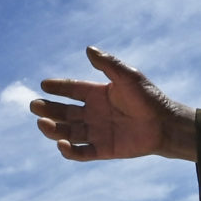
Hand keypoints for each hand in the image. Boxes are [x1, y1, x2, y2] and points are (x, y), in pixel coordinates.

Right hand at [32, 47, 195, 161]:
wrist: (166, 124)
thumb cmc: (149, 98)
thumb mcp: (129, 77)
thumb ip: (108, 64)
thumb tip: (88, 49)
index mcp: (97, 94)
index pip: (71, 90)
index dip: (57, 88)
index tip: (43, 85)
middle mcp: (93, 113)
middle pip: (64, 112)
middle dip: (48, 109)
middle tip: (34, 106)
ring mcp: (97, 132)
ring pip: (68, 132)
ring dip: (53, 129)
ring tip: (42, 123)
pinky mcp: (103, 150)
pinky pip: (82, 152)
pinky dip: (70, 150)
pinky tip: (62, 144)